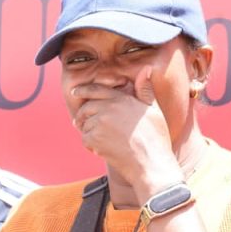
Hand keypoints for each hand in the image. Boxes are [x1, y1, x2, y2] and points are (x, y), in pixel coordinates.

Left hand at [71, 66, 181, 197]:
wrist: (151, 162)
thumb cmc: (155, 138)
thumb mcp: (153, 110)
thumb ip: (144, 90)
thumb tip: (146, 69)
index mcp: (121, 99)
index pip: (96, 89)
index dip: (83, 90)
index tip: (75, 92)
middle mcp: (108, 108)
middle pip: (86, 107)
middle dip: (82, 114)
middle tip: (81, 122)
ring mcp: (100, 123)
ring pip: (85, 124)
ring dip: (88, 131)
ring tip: (99, 139)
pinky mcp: (94, 138)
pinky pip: (85, 139)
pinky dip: (91, 145)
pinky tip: (102, 149)